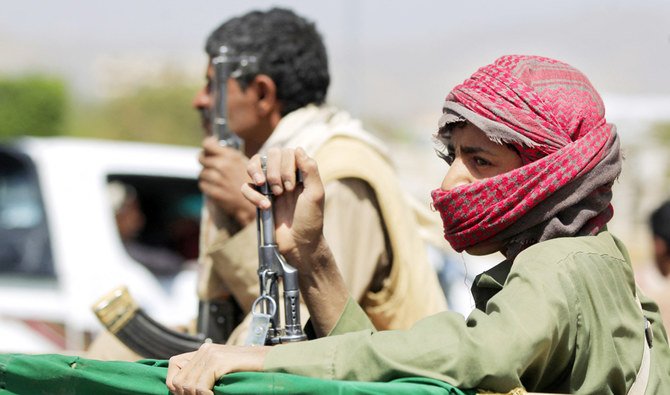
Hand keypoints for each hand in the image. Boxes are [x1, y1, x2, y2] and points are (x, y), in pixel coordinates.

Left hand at [166, 343, 268, 394]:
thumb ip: (204, 372)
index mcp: (203, 351)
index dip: (174, 384)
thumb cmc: (248, 369)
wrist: (268, 361)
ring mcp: (211, 354)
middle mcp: (204, 350)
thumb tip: (185, 388)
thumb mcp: (221, 370)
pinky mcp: (219, 361)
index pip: (173, 365)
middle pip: (178, 379)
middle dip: (185, 394)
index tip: (186, 394)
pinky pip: (201, 386)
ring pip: (188, 385)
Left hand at [199, 136, 255, 225]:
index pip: (208, 145)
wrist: (256, 201)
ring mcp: (218, 180)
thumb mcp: (242, 162)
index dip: (206, 147)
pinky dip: (207, 185)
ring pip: (202, 173)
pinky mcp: (215, 192)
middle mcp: (223, 166)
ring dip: (206, 175)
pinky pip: (203, 185)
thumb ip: (227, 155)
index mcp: (231, 156)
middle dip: (204, 161)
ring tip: (215, 178)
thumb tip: (212, 145)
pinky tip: (215, 186)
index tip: (207, 150)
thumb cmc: (250, 180)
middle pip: (202, 159)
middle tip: (209, 164)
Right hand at [242, 147, 348, 335]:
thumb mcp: (316, 194)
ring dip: (258, 173)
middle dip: (275, 171)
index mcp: (299, 172)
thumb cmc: (311, 220)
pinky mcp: (257, 199)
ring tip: (267, 189)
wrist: (299, 244)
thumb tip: (297, 149)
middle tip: (283, 191)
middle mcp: (283, 175)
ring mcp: (269, 186)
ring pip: (254, 164)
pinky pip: (245, 186)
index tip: (292, 187)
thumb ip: (310, 170)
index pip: (287, 152)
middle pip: (271, 154)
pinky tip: (264, 206)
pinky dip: (252, 194)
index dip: (287, 165)